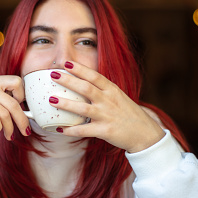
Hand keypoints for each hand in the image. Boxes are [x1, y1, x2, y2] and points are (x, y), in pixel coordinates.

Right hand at [0, 75, 30, 145]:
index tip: (20, 107)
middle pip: (14, 103)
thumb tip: (28, 112)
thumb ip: (5, 99)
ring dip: (9, 128)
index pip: (17, 82)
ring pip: (5, 115)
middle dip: (22, 120)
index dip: (22, 96)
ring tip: (8, 134)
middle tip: (25, 131)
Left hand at [49, 61, 164, 152]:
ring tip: (51, 100)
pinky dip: (71, 130)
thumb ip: (102, 90)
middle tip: (53, 75)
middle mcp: (109, 101)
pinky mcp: (106, 131)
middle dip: (68, 80)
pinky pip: (85, 130)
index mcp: (112, 90)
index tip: (66, 62)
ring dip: (66, 104)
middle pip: (86, 88)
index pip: (94, 76)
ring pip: (83, 108)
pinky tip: (59, 129)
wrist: (145, 134)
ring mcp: (107, 116)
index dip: (80, 68)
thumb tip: (81, 83)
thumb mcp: (118, 96)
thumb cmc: (128, 114)